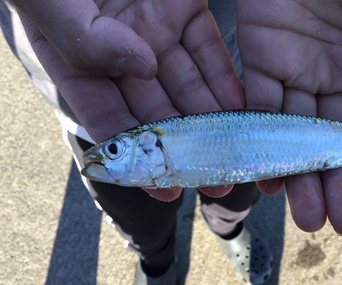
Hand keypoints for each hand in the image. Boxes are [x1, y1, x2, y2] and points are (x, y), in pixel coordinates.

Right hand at [13, 0, 243, 200]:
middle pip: (157, 113)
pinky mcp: (185, 10)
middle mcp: (120, 55)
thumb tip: (138, 67)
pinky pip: (209, 52)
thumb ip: (85, 36)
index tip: (162, 189)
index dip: (137, 157)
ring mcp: (154, 33)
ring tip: (236, 157)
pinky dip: (225, 80)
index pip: (108, 120)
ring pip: (188, 89)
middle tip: (214, 182)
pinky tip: (242, 110)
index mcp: (79, 62)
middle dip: (187, 150)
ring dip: (213, 125)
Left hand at [238, 0, 341, 234]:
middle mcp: (334, 80)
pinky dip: (261, 144)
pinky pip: (258, 109)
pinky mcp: (259, 59)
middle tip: (336, 227)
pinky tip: (268, 180)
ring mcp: (295, 72)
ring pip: (294, 137)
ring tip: (305, 219)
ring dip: (299, 178)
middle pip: (333, 145)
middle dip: (335, 186)